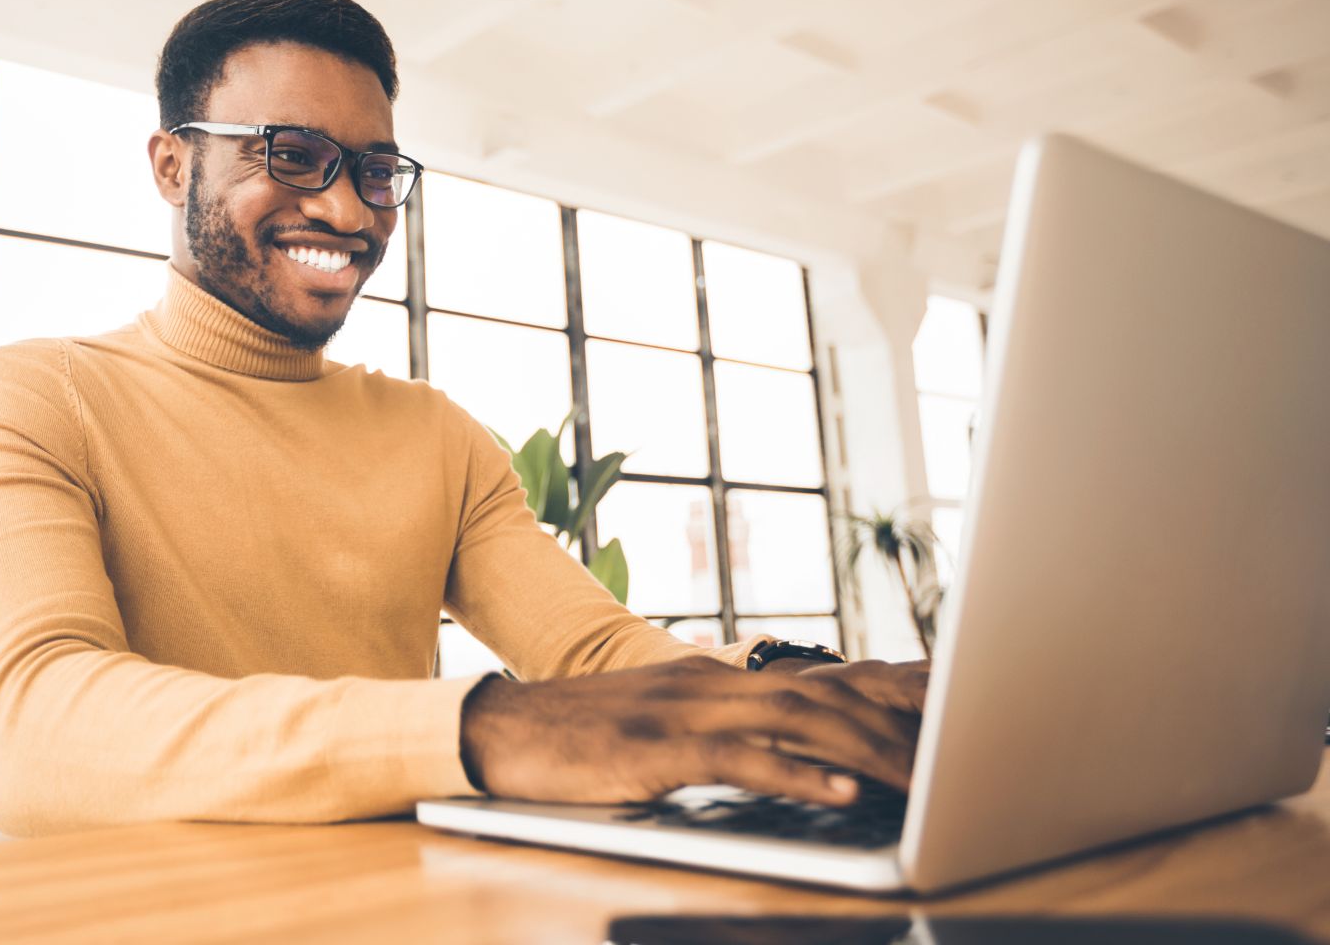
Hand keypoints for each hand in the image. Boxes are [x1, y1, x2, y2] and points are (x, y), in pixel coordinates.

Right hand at [459, 656, 926, 807]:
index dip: (894, 689)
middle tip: (965, 749)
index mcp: (719, 675)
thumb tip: (799, 752)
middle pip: (826, 694)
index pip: (823, 675)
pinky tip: (839, 793)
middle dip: (900, 723)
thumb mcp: (667, 721)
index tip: (958, 708)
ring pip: (797, 720)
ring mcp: (685, 710)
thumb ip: (731, 728)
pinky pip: (740, 759)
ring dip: (866, 748)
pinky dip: (795, 775)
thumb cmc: (585, 736)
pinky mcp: (657, 748)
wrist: (503, 728)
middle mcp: (712, 681)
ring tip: (923, 777)